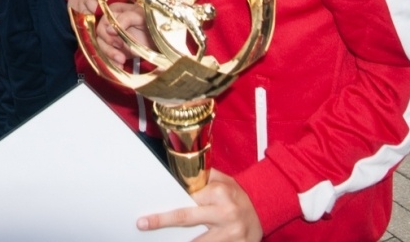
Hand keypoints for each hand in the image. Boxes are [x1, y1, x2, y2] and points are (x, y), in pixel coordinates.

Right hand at [93, 1, 150, 68]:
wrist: (162, 39)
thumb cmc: (152, 23)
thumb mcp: (141, 16)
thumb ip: (125, 19)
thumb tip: (108, 29)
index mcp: (115, 11)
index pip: (103, 20)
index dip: (106, 31)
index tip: (116, 40)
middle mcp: (111, 23)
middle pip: (100, 34)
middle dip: (109, 45)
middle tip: (121, 50)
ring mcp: (112, 37)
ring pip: (101, 45)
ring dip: (110, 54)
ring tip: (121, 60)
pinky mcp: (115, 49)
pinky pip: (107, 55)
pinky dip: (112, 62)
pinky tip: (119, 66)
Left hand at [139, 170, 261, 240]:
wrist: (266, 209)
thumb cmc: (238, 194)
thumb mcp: (225, 180)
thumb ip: (204, 177)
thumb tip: (178, 175)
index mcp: (219, 192)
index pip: (188, 199)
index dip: (169, 205)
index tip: (149, 211)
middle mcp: (224, 212)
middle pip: (186, 218)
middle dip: (163, 221)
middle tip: (143, 224)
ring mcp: (230, 233)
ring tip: (162, 241)